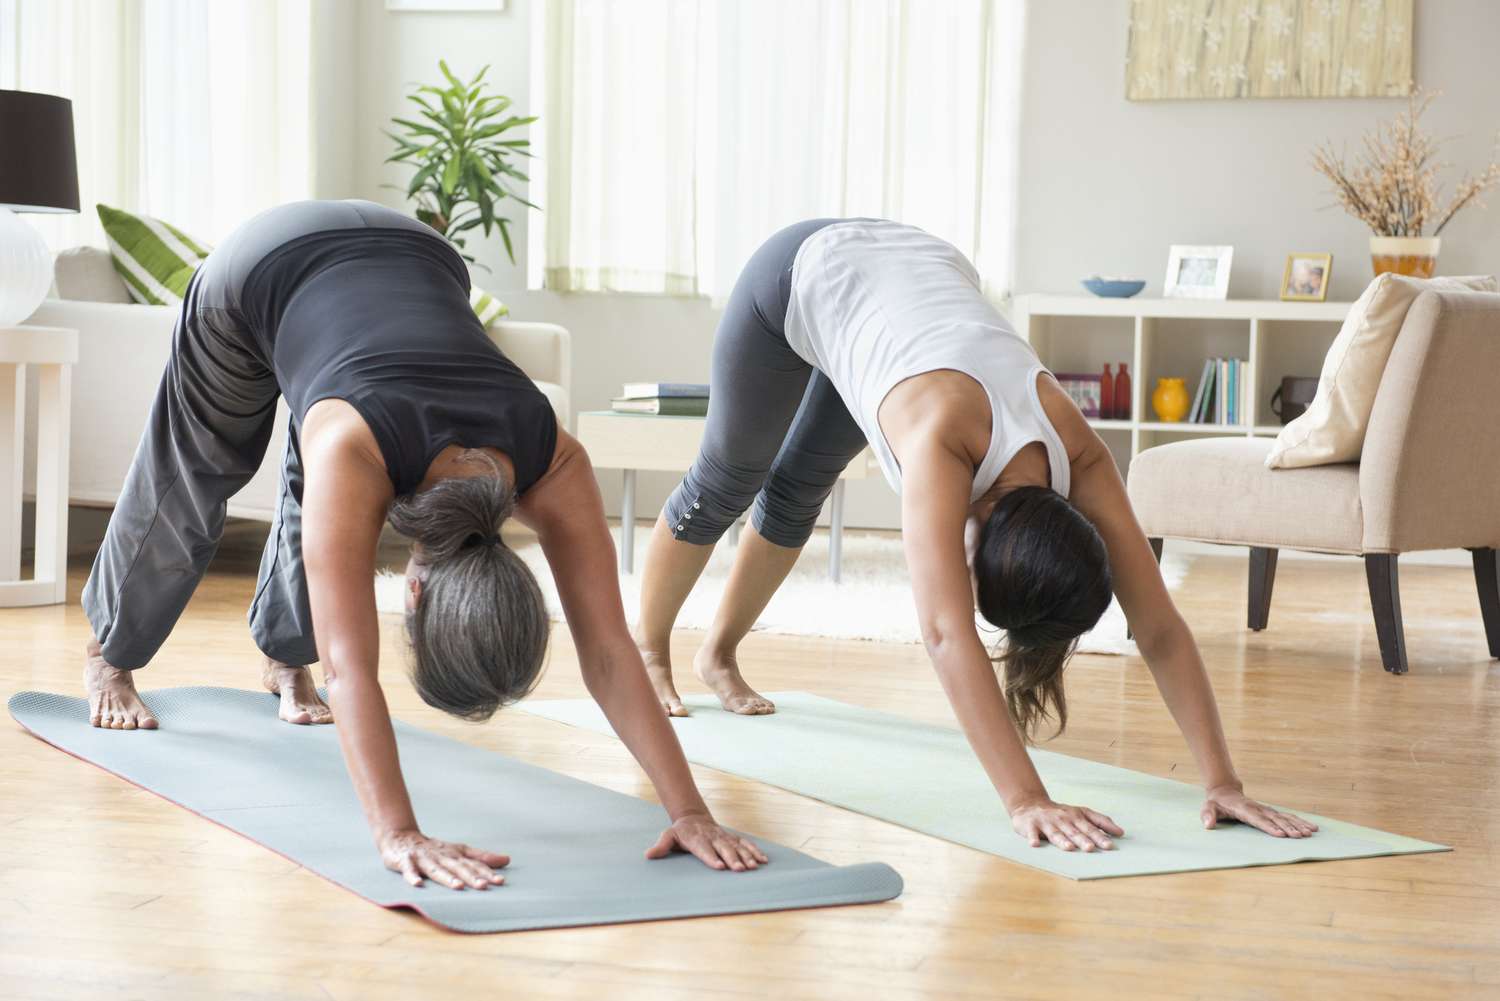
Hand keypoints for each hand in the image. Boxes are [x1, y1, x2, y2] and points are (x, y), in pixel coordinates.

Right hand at [378, 829, 509, 888]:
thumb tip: (507, 860)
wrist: (400, 837)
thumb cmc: (434, 849)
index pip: (473, 863)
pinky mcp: (405, 861)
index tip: (500, 881)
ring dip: (447, 878)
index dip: (486, 872)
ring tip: (458, 887)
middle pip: (457, 867)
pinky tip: (418, 884)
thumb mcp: (458, 851)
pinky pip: (408, 870)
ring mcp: (423, 858)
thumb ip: (481, 857)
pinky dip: (412, 876)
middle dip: (471, 876)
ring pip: (436, 869)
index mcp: (454, 854)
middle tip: (484, 886)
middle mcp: (441, 855)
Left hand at [646, 813, 769, 871]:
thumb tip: (648, 855)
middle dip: (733, 859)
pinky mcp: (732, 838)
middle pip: (724, 848)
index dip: (712, 857)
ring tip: (754, 866)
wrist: (693, 817)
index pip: (705, 849)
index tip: (720, 866)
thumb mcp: (668, 836)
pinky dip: (755, 850)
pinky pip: (745, 843)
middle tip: (740, 869)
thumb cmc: (680, 832)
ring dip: (746, 856)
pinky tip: (763, 860)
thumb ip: (661, 846)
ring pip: (737, 846)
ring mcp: (724, 837)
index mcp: (697, 839)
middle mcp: (713, 837)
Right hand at [1011, 797, 1123, 851]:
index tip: (1109, 846)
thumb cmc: (1061, 813)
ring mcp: (1046, 822)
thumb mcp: (1082, 813)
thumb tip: (1121, 833)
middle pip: (1074, 831)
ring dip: (1062, 840)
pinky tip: (1035, 844)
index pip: (1089, 827)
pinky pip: (1031, 833)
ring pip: (1055, 833)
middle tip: (1091, 848)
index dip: (1099, 836)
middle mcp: (1062, 819)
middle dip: (1082, 839)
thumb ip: (1101, 821)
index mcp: (1076, 816)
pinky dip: (1033, 838)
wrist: (1030, 804)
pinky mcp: (1030, 825)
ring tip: (1069, 848)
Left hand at [1202, 784, 1317, 837]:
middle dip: (1288, 828)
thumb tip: (1208, 825)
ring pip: (1285, 817)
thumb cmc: (1216, 803)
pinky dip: (1300, 821)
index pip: (1257, 819)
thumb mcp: (1208, 807)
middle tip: (1300, 837)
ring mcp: (1266, 809)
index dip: (1269, 827)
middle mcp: (1258, 809)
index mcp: (1244, 809)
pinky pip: (1288, 816)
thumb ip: (1207, 815)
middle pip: (1275, 819)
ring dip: (1298, 825)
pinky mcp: (1271, 812)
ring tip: (1310, 833)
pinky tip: (1312, 828)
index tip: (1281, 834)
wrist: (1225, 791)